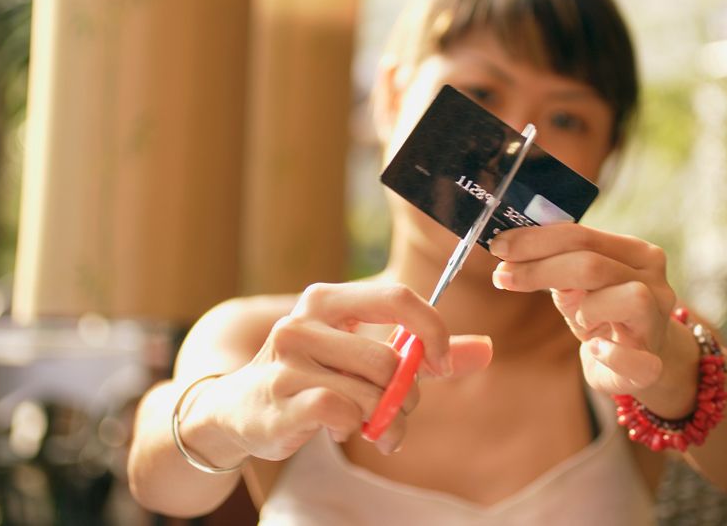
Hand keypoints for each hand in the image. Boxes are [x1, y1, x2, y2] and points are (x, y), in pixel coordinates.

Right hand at [205, 282, 491, 461]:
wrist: (239, 409)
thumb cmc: (314, 376)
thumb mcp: (363, 356)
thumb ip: (422, 353)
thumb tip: (487, 349)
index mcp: (328, 299)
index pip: (396, 297)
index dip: (432, 331)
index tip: (442, 365)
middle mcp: (303, 319)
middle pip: (388, 358)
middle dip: (407, 394)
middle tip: (399, 410)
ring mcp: (287, 357)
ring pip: (370, 391)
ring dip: (385, 419)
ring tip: (375, 427)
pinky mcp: (280, 396)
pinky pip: (343, 412)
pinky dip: (353, 427)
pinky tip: (341, 428)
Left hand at [489, 224, 676, 395]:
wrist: (641, 362)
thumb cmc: (604, 314)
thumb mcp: (579, 285)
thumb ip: (555, 266)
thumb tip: (510, 252)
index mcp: (636, 254)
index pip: (582, 236)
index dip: (536, 240)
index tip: (499, 246)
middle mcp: (654, 281)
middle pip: (594, 265)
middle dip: (540, 269)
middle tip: (502, 275)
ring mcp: (658, 322)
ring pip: (628, 298)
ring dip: (587, 308)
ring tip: (576, 318)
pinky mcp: (652, 364)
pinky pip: (636, 359)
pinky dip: (612, 354)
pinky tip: (594, 349)